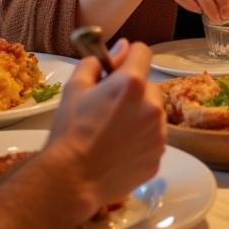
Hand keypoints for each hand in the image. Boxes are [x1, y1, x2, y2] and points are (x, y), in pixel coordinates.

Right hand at [45, 40, 166, 228]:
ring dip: (140, 115)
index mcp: (132, 83)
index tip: (117, 69)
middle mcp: (152, 105)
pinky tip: (119, 149)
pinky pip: (153, 139)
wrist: (72, 180)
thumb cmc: (69, 131)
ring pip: (154, 113)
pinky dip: (141, 140)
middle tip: (110, 106)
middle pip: (150, 85)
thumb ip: (97, 62)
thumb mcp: (74, 88)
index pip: (143, 51)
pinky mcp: (158, 156)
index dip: (129, 57)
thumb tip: (121, 48)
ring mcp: (159, 133)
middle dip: (134, 91)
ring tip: (114, 131)